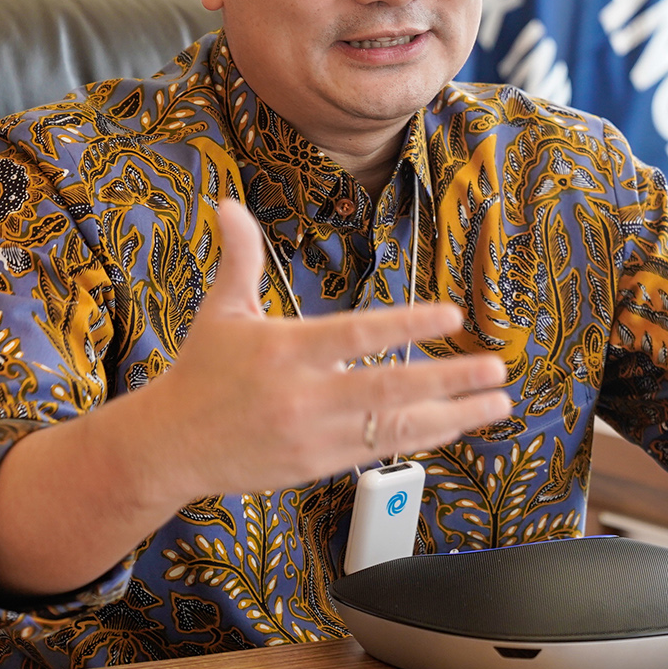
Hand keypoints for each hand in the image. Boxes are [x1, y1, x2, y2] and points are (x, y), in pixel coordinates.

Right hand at [133, 199, 511, 502]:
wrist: (168, 446)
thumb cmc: (202, 372)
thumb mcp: (221, 311)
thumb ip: (240, 257)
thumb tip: (228, 202)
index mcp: (284, 349)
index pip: (356, 334)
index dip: (406, 325)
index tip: (452, 315)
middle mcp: (303, 395)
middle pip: (388, 386)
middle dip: (449, 378)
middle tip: (496, 367)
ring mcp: (314, 435)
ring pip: (395, 426)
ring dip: (454, 414)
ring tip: (498, 401)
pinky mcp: (318, 466)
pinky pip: (382, 451)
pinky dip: (425, 438)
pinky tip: (459, 424)